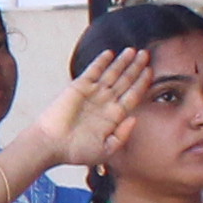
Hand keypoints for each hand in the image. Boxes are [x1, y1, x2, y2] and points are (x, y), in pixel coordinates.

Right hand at [39, 47, 151, 171]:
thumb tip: (135, 119)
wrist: (52, 144)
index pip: (133, 95)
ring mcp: (92, 93)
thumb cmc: (76, 151)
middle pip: (126, 81)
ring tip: (133, 51)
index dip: (142, 83)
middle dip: (136, 68)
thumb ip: (122, 136)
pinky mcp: (79, 87)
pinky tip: (110, 53)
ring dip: (123, 62)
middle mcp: (105, 102)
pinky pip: (93, 71)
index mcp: (114, 116)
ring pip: (112, 73)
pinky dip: (102, 61)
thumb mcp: (106, 150)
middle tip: (146, 54)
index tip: (150, 71)